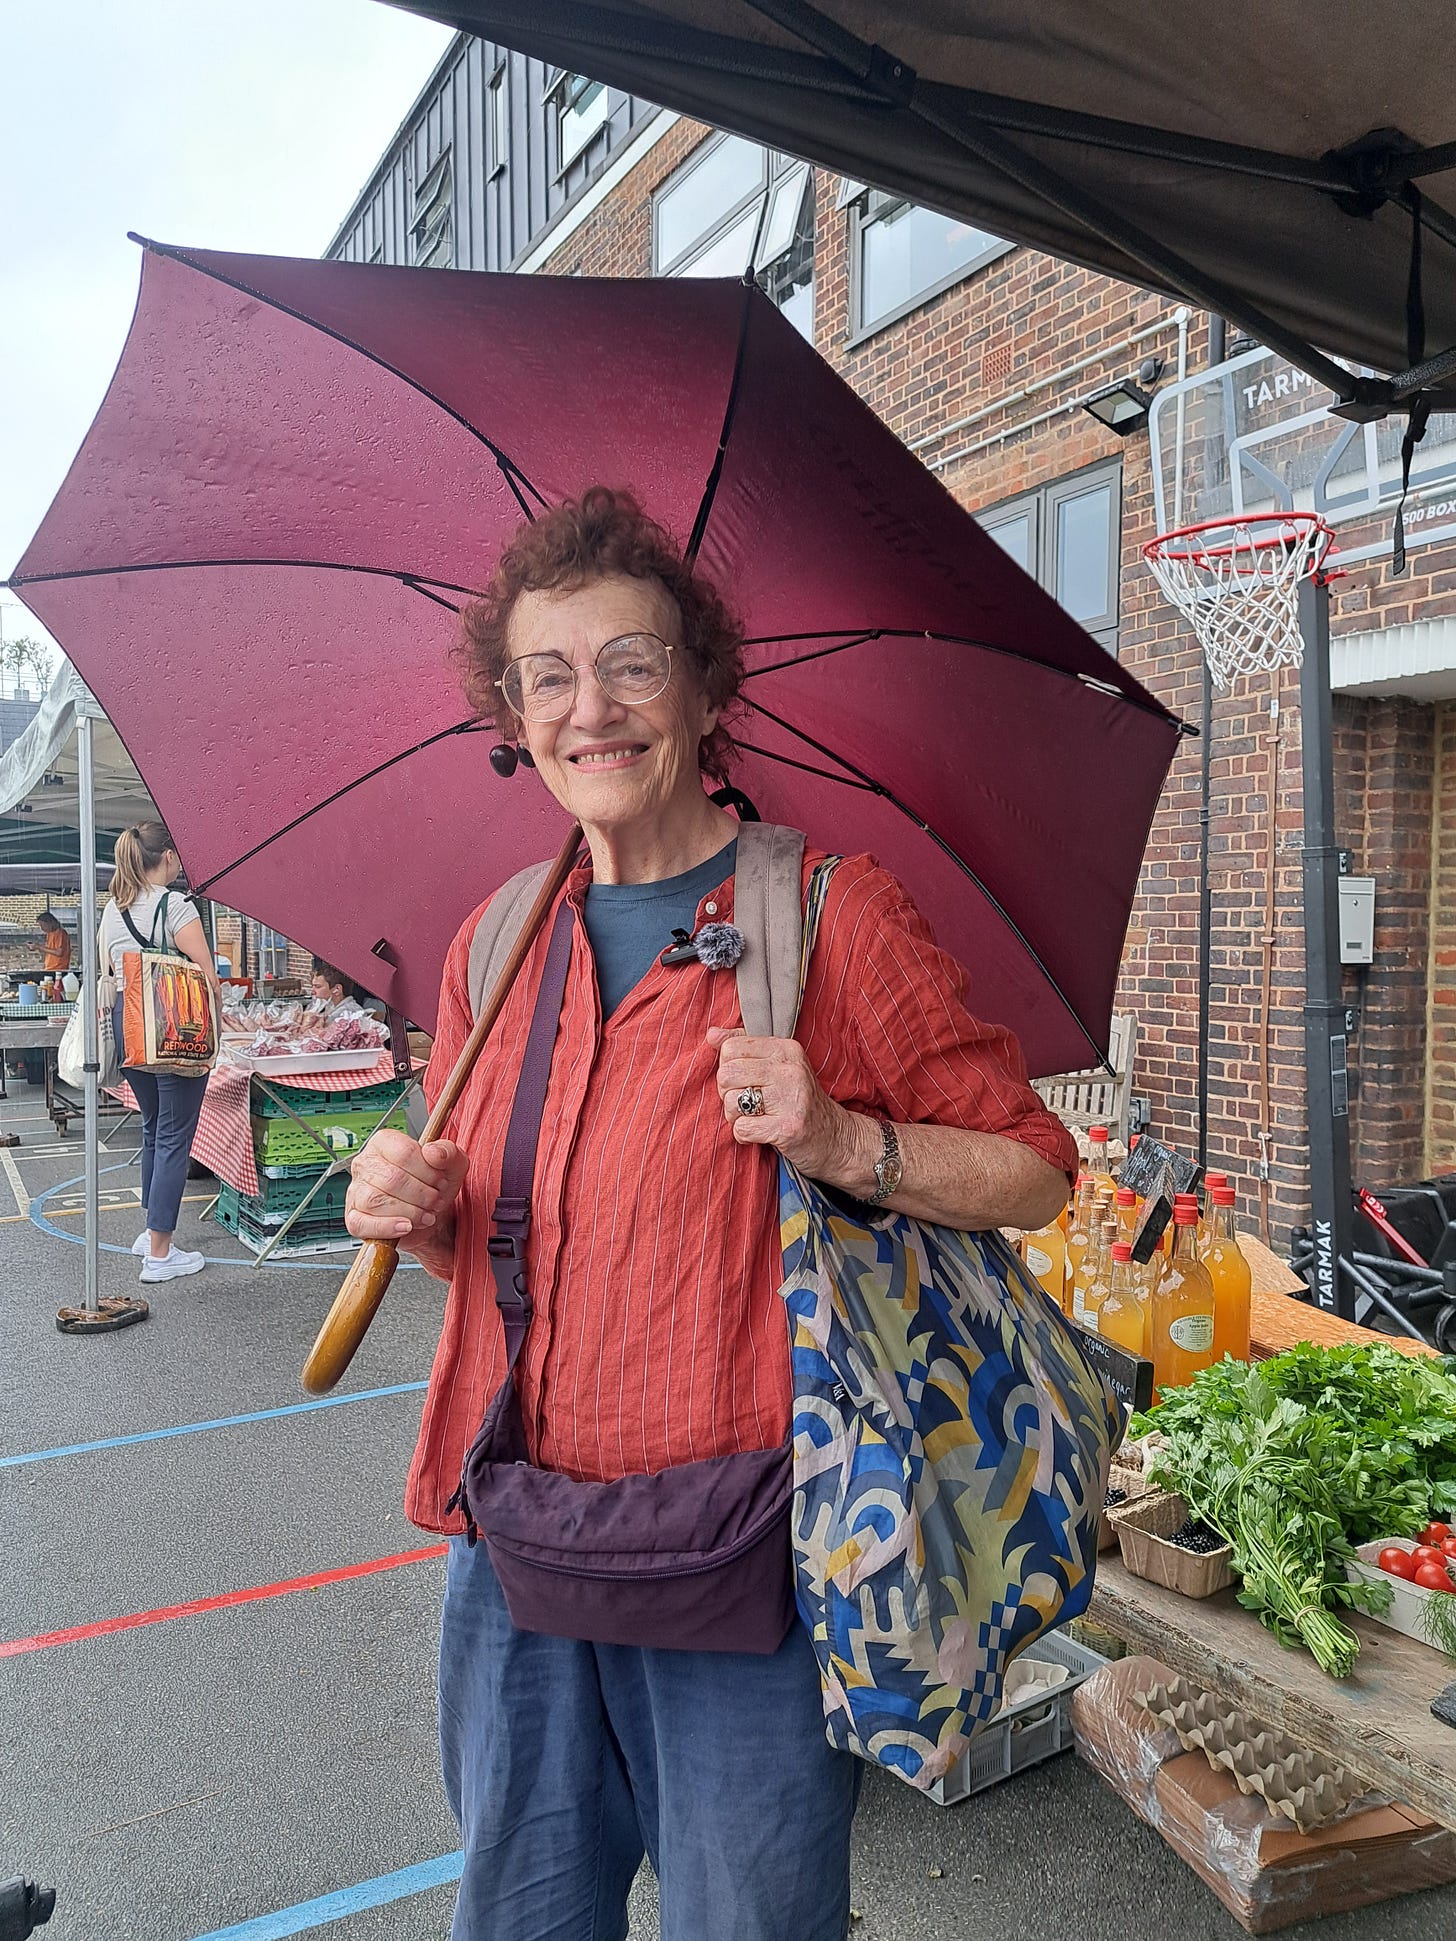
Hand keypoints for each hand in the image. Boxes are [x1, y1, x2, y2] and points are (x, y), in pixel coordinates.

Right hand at [345, 1128, 468, 1253]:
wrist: (432, 1214)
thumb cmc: (435, 1185)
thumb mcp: (452, 1164)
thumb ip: (448, 1152)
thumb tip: (433, 1152)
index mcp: (385, 1143)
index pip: (404, 1152)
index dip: (427, 1171)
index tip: (440, 1181)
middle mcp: (366, 1163)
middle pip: (391, 1179)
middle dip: (421, 1194)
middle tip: (434, 1201)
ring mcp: (356, 1190)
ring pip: (376, 1201)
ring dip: (409, 1212)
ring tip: (425, 1214)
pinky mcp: (354, 1217)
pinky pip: (362, 1224)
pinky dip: (387, 1227)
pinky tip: (405, 1226)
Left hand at [708, 1027, 868, 1181]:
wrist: (838, 1139)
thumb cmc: (799, 1102)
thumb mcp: (778, 1067)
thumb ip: (745, 1047)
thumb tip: (711, 1035)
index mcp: (786, 1049)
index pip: (730, 1048)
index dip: (729, 1068)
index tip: (746, 1082)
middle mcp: (790, 1069)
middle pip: (726, 1074)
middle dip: (728, 1094)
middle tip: (747, 1104)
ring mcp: (790, 1098)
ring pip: (731, 1102)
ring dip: (735, 1117)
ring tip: (756, 1118)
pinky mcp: (788, 1127)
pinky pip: (741, 1128)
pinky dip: (744, 1135)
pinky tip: (761, 1134)